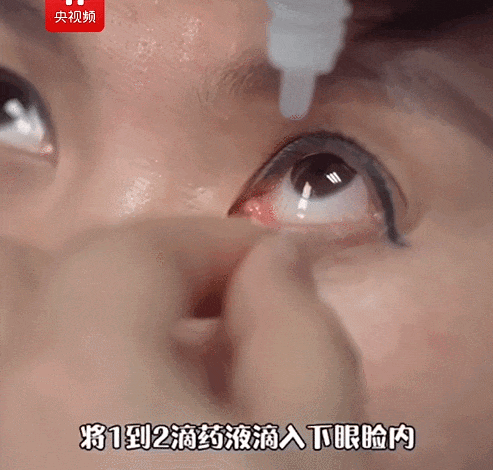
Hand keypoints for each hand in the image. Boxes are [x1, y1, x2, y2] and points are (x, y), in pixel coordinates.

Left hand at [1, 218, 366, 468]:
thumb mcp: (322, 447)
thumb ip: (301, 331)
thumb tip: (275, 262)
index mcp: (77, 380)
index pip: (134, 252)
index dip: (213, 244)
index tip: (269, 267)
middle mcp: (3, 405)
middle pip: (23, 273)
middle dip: (121, 272)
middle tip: (194, 309)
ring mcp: (2, 435)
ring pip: (19, 327)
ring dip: (88, 319)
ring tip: (168, 361)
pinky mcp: (17, 457)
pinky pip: (24, 386)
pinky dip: (67, 375)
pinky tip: (135, 417)